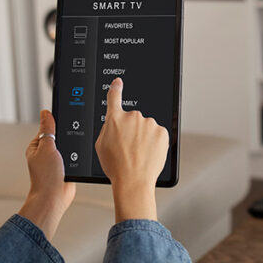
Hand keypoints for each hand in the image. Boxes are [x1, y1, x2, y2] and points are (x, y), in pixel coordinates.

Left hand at [18, 110, 75, 238]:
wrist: (55, 198)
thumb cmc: (45, 177)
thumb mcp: (46, 147)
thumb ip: (48, 129)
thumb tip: (45, 113)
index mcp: (36, 146)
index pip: (47, 127)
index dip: (56, 123)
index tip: (65, 119)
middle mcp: (45, 153)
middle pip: (59, 136)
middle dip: (66, 136)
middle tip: (69, 140)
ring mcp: (56, 161)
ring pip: (68, 146)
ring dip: (72, 147)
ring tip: (72, 151)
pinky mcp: (67, 167)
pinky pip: (74, 156)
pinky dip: (77, 156)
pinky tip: (78, 157)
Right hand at [95, 78, 168, 221]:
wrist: (133, 180)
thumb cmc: (116, 166)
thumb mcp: (100, 146)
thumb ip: (107, 129)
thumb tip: (113, 124)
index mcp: (114, 119)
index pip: (114, 97)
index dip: (115, 88)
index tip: (118, 82)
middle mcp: (132, 117)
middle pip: (133, 119)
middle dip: (132, 130)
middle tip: (129, 147)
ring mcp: (148, 123)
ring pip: (146, 127)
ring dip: (144, 137)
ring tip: (139, 153)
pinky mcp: (161, 132)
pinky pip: (157, 134)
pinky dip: (154, 142)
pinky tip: (148, 153)